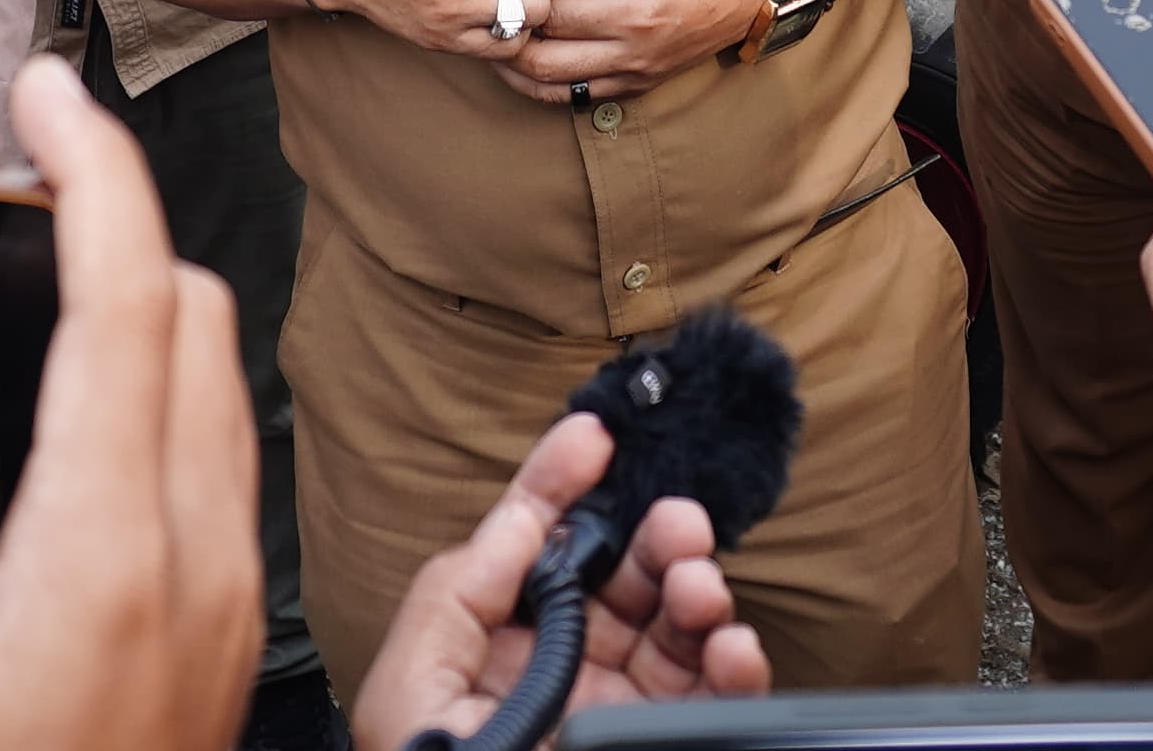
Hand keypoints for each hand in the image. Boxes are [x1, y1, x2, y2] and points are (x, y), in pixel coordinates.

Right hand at [0, 56, 259, 750]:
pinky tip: (48, 449)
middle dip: (114, 226)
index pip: (127, 296)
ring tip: (26, 292)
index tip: (46, 86)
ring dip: (134, 319)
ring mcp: (214, 620)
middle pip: (190, 324)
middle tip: (17, 181)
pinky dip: (142, 412)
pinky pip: (202, 482)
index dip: (93, 163)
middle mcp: (191, 572)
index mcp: (105, 558)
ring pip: (209, 400)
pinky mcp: (206, 664)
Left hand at [349, 409, 768, 748]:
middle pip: (625, 576)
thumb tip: (526, 506)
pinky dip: (737, 663)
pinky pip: (716, 696)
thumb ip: (467, 583)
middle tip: (676, 523)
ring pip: (679, 627)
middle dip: (656, 536)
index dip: (559, 481)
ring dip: (700, 591)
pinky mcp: (663, 737)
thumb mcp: (416, 676)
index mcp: (499, 638)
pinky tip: (729, 644)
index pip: (536, 540)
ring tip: (699, 587)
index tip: (592, 433)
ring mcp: (619, 708)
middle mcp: (565, 665)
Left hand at [501, 0, 772, 100]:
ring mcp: (634, 74)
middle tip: (484, 11)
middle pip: (545, 61)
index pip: (554, 14)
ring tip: (493, 39)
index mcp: (632, 8)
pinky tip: (527, 60)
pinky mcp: (638, 85)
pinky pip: (579, 98)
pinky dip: (548, 83)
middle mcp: (631, 51)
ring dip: (520, 69)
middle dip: (509, 39)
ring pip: (556, 89)